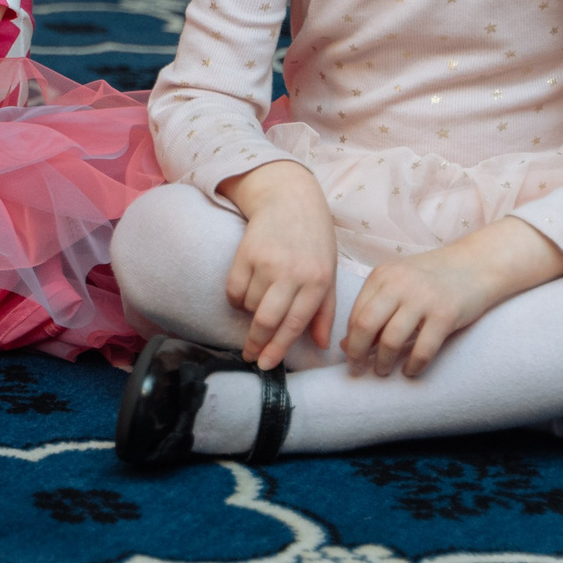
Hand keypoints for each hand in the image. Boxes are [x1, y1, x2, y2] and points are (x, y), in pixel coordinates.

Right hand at [221, 160, 340, 368]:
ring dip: (251, 313)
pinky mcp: (246, 251)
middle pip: (267, 320)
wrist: (290, 198)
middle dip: (256, 343)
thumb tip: (322, 345)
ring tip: (259, 304)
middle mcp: (293, 273)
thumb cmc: (314, 240)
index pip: (295, 324)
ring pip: (250, 305)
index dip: (278, 349)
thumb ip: (325, 311)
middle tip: (250, 356)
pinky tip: (247, 290)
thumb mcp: (329, 274)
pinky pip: (234, 288)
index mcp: (318, 282)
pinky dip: (237, 297)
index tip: (266, 365)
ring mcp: (267, 261)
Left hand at [340, 216, 562, 376]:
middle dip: (356, 352)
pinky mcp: (445, 315)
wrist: (476, 264)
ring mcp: (422, 299)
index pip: (356, 313)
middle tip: (357, 369)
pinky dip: (413, 365)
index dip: (349, 338)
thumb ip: (373, 307)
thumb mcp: (398, 283)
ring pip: (391, 340)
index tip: (350, 355)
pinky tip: (410, 371)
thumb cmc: (432, 278)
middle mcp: (398, 285)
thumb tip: (345, 343)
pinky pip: (423, 349)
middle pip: (365, 325)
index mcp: (381, 276)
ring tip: (382, 371)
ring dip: (382, 362)